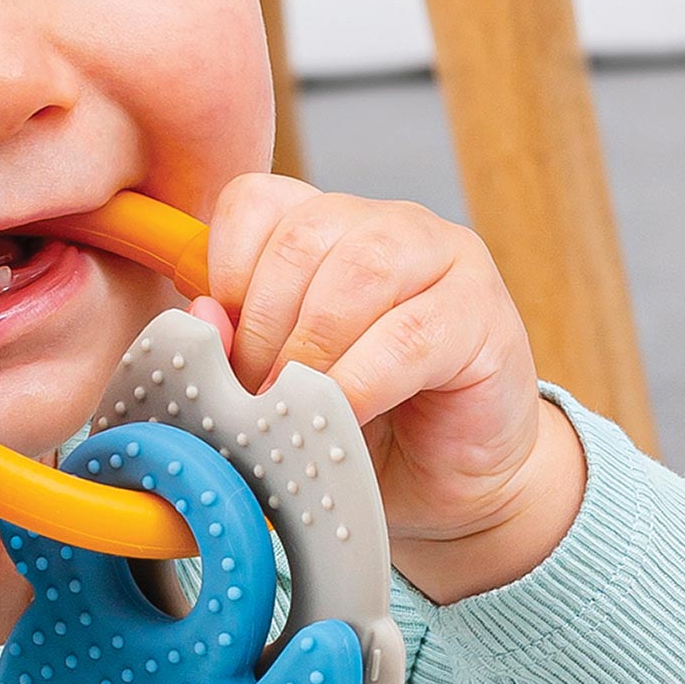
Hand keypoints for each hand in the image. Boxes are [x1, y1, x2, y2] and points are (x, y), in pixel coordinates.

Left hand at [201, 174, 586, 603]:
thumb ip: (233, 344)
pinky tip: (341, 417)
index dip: (225, 271)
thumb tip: (201, 319)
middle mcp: (386, 224)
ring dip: (309, 349)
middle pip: (302, 237)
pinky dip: (359, 383)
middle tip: (254, 394)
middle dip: (262, 325)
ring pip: (358, 272)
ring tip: (294, 405)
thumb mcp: (276, 381)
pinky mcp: (482, 314)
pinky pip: (408, 336)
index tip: (221, 342)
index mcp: (326, 224)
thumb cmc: (356, 423)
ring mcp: (444, 259)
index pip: (256, 202)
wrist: (447, 482)